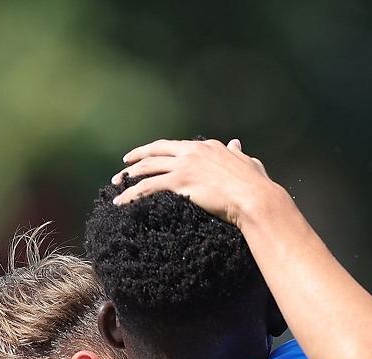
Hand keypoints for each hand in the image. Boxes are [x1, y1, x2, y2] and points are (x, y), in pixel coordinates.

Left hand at [113, 137, 276, 227]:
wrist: (254, 198)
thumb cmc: (255, 186)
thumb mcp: (247, 163)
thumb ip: (238, 152)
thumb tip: (237, 144)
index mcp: (207, 146)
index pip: (176, 146)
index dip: (160, 151)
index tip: (150, 156)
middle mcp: (193, 151)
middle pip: (157, 151)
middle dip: (138, 157)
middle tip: (124, 164)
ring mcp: (184, 165)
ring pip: (148, 167)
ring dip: (129, 176)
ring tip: (116, 184)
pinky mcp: (179, 182)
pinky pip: (147, 187)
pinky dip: (131, 193)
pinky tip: (120, 201)